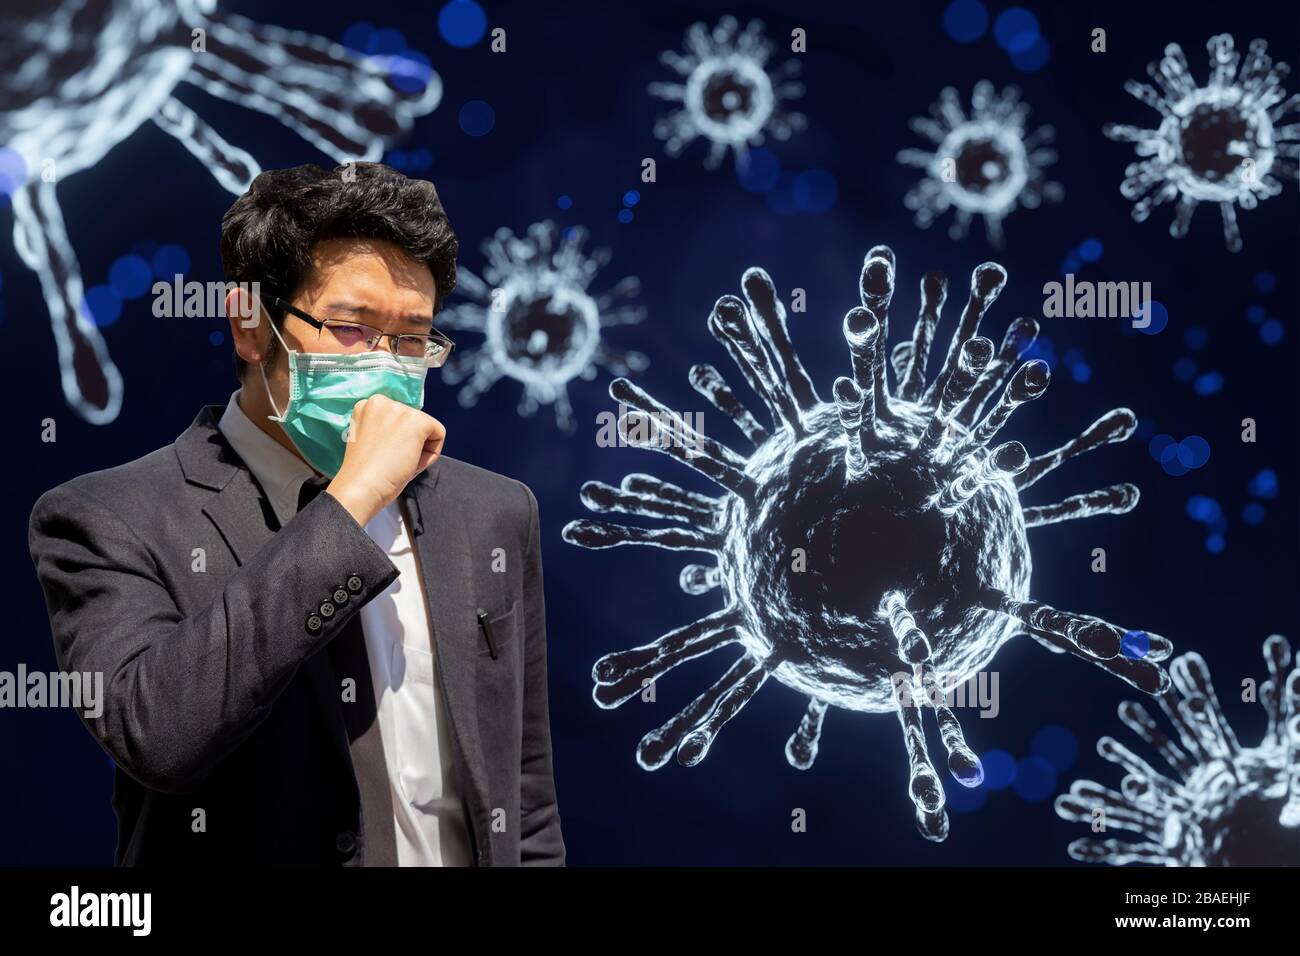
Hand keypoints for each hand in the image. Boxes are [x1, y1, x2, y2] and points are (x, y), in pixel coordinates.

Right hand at [325, 395, 445, 525]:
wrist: (361, 488)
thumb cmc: (364, 474)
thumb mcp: (371, 440)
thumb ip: (386, 429)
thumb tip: (409, 430)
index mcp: (366, 406)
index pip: (397, 420)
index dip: (395, 442)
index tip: (381, 455)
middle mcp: (380, 400)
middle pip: (412, 423)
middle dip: (408, 445)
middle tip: (390, 461)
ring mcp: (399, 409)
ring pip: (426, 429)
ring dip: (418, 451)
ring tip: (398, 462)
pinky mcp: (416, 420)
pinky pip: (439, 434)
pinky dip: (431, 455)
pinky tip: (410, 462)